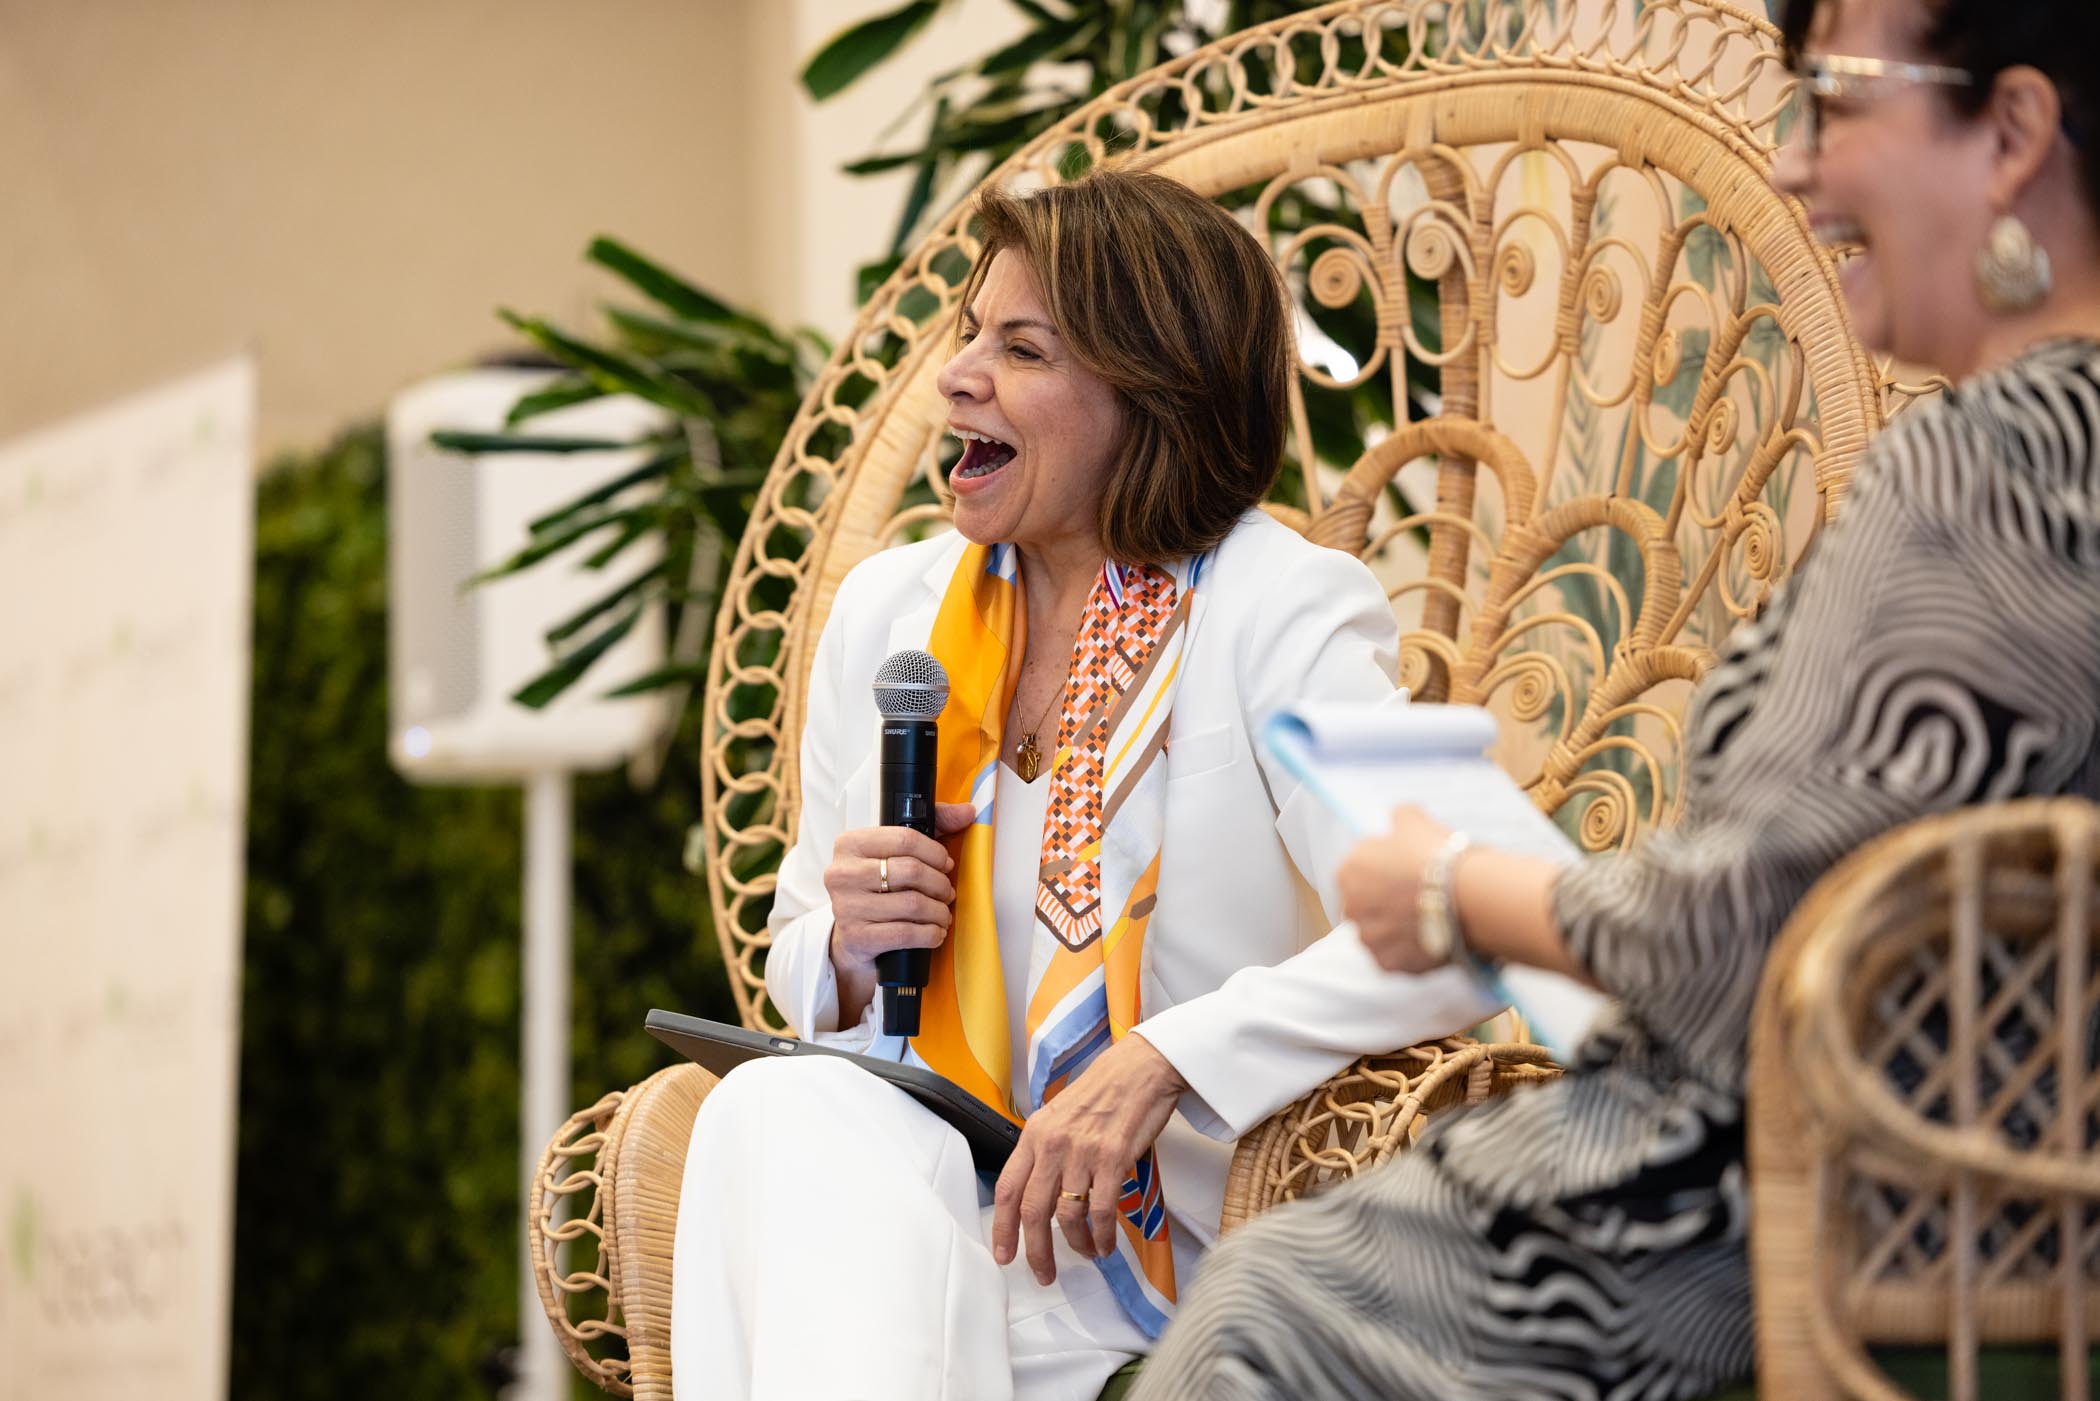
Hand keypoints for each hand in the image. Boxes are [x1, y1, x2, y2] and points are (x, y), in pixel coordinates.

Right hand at [824, 803, 976, 978]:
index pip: (905, 839)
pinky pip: (906, 933)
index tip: (945, 864)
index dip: (935, 852)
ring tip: (942, 914)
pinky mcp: (856, 937)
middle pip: (911, 871)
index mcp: (850, 844)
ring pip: (912, 904)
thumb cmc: (875, 888)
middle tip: (947, 893)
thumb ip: (933, 825)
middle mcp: (843, 873)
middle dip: (940, 884)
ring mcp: (847, 906)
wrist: (850, 936)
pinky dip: (930, 934)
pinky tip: (935, 932)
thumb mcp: (895, 852)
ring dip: (938, 912)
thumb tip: (967, 811)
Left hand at [992, 1033, 1186, 1284]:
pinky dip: (1102, 1236)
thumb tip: (1037, 1192)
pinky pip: (1102, 1212)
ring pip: (1067, 1216)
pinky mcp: (1113, 1160)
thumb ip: (1045, 1152)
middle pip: (1032, 1211)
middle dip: (1036, 1251)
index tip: (1003, 1254)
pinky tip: (1105, 1244)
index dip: (1002, 1228)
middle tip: (1043, 1273)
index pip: (1008, 1189)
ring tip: (1085, 1253)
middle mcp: (1053, 1145)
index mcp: (1035, 1134)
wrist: (1140, 1070)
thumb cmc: (1102, 1092)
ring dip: (1076, 1244)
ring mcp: (1083, 1153)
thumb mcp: (1058, 1116)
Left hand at [1337, 806, 1453, 973]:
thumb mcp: (1415, 822)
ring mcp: (1369, 939)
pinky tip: (1432, 938)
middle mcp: (1350, 907)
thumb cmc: (1438, 855)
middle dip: (1386, 903)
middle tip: (1417, 897)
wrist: (1467, 895)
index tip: (1403, 874)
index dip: (1382, 872)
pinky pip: (1396, 958)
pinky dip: (1411, 951)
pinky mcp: (1389, 964)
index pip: (1357, 872)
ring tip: (1429, 919)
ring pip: (1380, 934)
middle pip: (1366, 905)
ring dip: (1397, 929)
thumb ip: (1399, 817)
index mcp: (1347, 871)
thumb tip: (1399, 815)